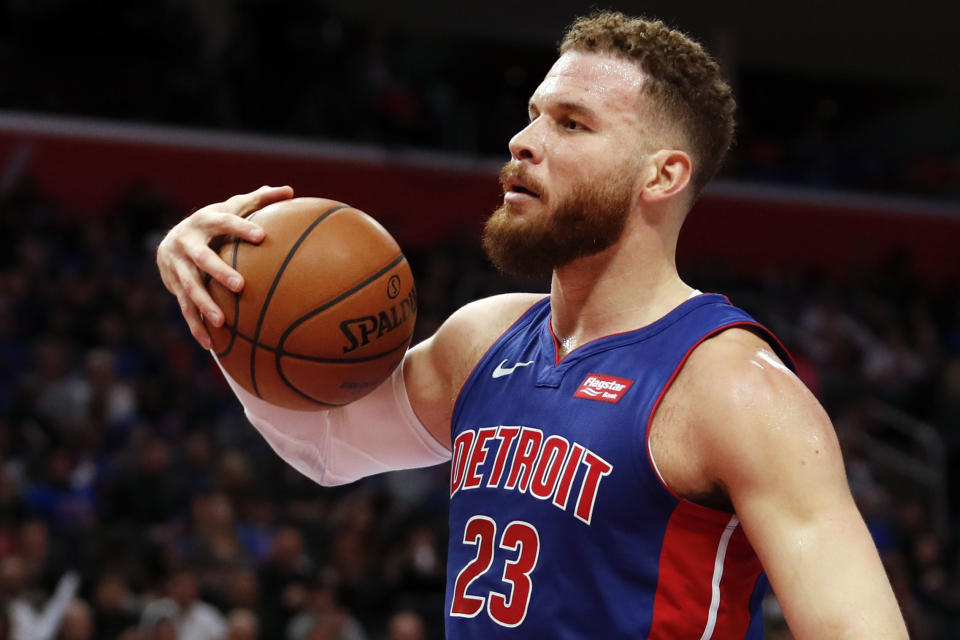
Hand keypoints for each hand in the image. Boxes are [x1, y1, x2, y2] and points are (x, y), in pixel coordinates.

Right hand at [157, 185, 293, 347]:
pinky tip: (210, 344)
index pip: (225, 221)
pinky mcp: (173, 287)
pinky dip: (196, 326)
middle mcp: (187, 243)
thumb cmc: (214, 223)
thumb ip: (258, 200)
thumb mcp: (232, 208)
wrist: (170, 240)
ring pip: (189, 287)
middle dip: (219, 272)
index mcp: (205, 221)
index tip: (262, 237)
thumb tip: (289, 190)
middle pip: (202, 258)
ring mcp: (177, 266)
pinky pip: (184, 308)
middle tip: (241, 286)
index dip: (241, 228)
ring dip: (204, 305)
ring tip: (222, 322)